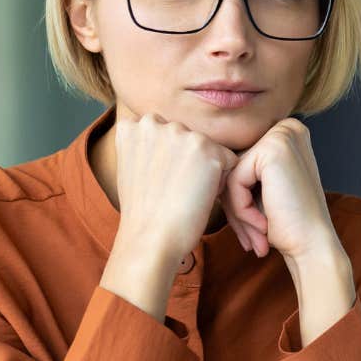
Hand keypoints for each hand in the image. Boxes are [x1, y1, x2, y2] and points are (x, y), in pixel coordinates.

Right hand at [109, 104, 238, 267]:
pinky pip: (229, 160)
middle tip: (173, 190)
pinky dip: (221, 180)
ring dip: (206, 169)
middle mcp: (154, 122)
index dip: (169, 159)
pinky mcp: (207, 148)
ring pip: (209, 148)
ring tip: (185, 193)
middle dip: (188, 160)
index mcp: (132, 126)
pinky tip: (200, 196)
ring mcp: (180, 133)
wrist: (151, 238)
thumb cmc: (144, 212)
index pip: (165, 132)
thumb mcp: (132, 168)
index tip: (159, 181)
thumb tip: (170, 141)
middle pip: (188, 137)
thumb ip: (148, 145)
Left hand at [219, 117, 339, 260]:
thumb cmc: (288, 224)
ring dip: (237, 211)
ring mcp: (281, 135)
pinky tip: (263, 225)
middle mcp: (286, 128)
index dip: (237, 197)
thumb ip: (242, 170)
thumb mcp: (263, 188)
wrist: (313, 245)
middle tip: (250, 239)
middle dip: (235, 205)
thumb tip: (206, 163)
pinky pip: (234, 181)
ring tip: (255, 237)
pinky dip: (241, 209)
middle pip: (234, 165)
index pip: (240, 161)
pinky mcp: (272, 151)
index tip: (247, 229)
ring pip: (230, 174)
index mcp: (287, 132)